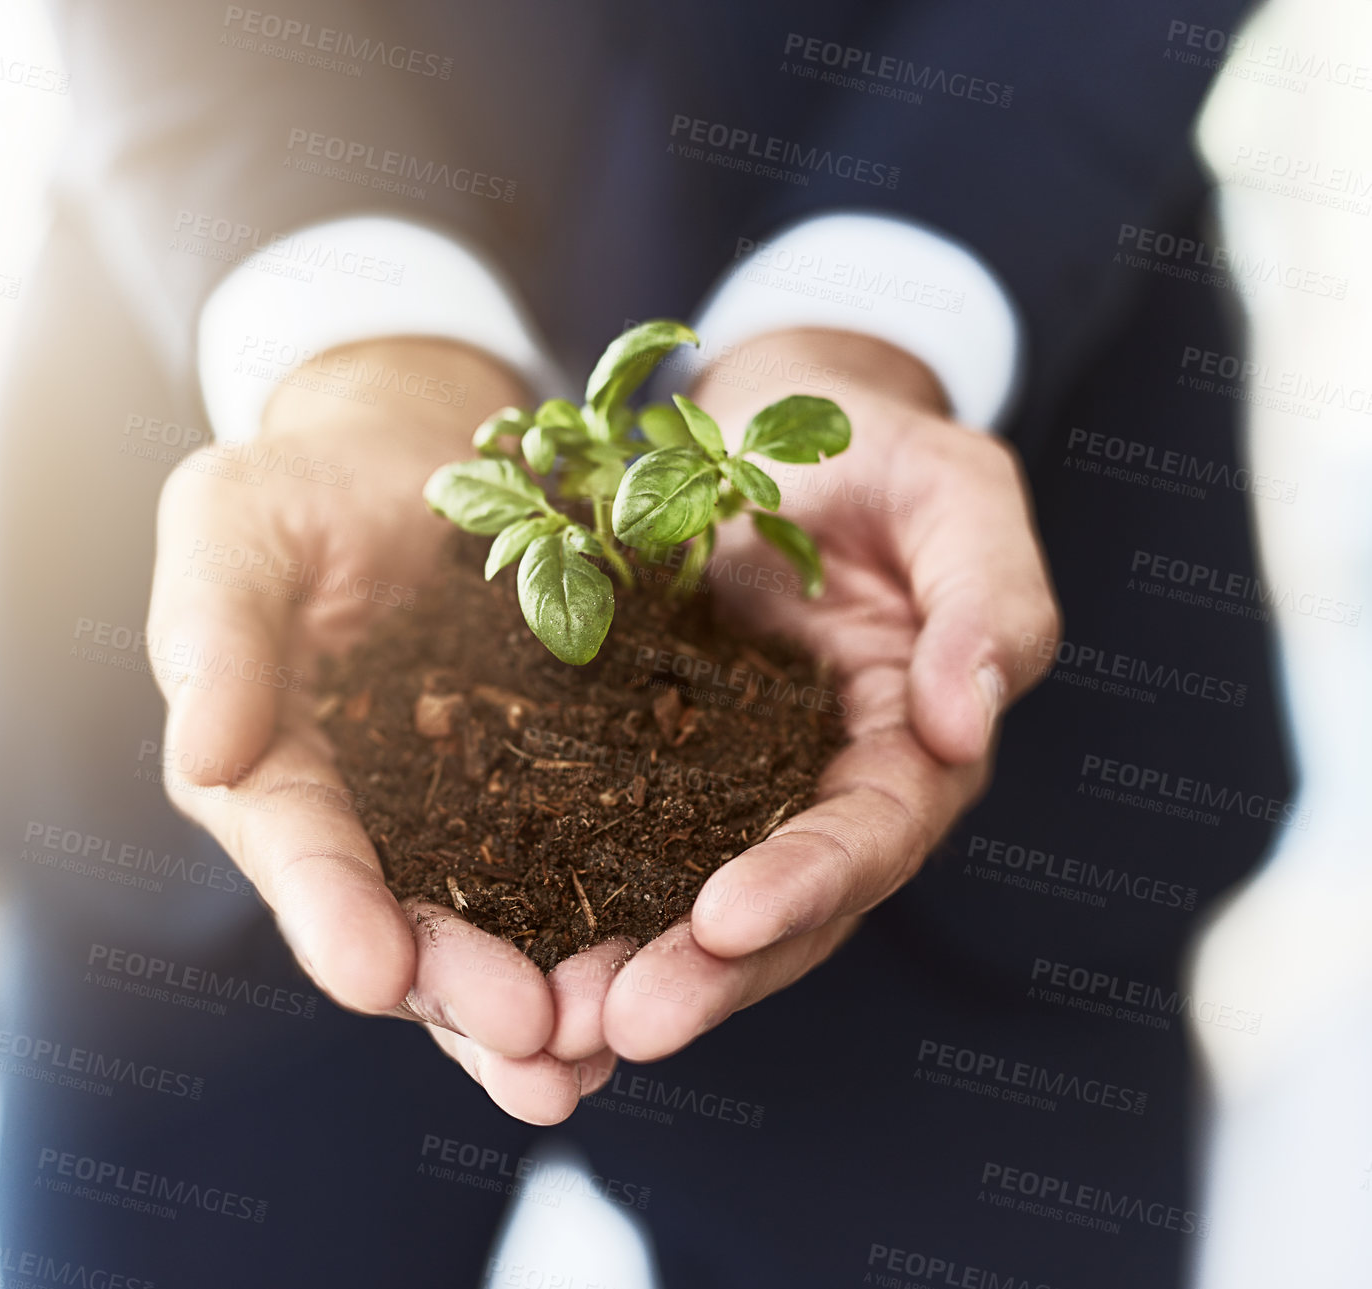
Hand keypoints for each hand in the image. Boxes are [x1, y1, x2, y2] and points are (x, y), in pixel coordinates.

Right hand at [146, 338, 618, 1122]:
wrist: (414, 457)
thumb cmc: (303, 487)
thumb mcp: (235, 526)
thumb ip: (215, 633)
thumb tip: (205, 751)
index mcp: (266, 769)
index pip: (297, 849)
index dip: (332, 914)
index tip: (376, 972)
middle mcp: (359, 820)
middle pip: (404, 924)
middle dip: (460, 992)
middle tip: (534, 1045)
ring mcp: (452, 815)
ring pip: (491, 929)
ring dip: (537, 1005)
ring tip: (592, 1062)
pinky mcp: (539, 792)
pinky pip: (572, 869)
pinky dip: (602, 929)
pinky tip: (656, 978)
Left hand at [592, 328, 1060, 1061]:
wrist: (770, 427)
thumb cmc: (878, 451)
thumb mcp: (956, 496)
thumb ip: (988, 601)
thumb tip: (962, 721)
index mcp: (905, 746)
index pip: (869, 836)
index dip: (807, 883)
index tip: (726, 922)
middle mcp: (817, 792)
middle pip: (774, 911)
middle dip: (703, 974)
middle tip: (616, 1026)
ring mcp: (726, 788)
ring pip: (682, 904)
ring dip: (623, 969)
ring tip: (547, 1026)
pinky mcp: (642, 764)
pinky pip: (604, 842)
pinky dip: (560, 902)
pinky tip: (498, 948)